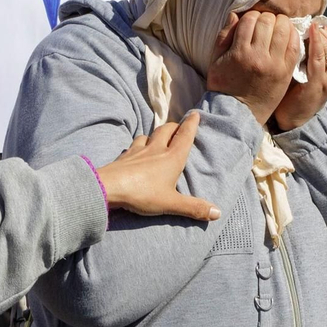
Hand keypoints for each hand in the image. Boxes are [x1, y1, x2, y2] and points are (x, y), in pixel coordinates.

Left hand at [98, 113, 220, 220]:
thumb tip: (218, 213)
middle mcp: (156, 149)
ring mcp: (138, 150)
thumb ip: (193, 208)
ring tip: (157, 139)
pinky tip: (136, 151)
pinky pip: (133, 145)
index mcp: (172, 157)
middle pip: (166, 129)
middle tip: (178, 127)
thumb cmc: (143, 193)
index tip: (196, 113)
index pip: (185, 136)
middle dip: (174, 126)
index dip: (191, 124)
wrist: (108, 187)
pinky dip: (138, 145)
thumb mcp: (171, 203)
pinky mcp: (124, 156)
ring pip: (148, 135)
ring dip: (155, 134)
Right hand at [205, 10, 298, 124]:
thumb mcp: (215, 61)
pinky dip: (293, 35)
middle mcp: (258, 57)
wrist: (238, 113)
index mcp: (239, 52)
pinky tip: (288, 35)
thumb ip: (224, 36)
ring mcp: (274, 65)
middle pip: (268, 21)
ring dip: (281, 23)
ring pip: (284, 30)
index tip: (251, 21)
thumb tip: (235, 14)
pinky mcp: (286, 72)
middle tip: (265, 23)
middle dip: (266, 17)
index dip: (251, 16)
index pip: (250, 20)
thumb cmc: (224, 86)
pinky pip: (295, 46)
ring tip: (278, 26)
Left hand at [273, 19, 326, 131]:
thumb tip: (302, 27)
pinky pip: (320, 58)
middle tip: (310, 18)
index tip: (315, 18)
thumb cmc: (295, 91)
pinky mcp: (317, 84)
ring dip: (319, 32)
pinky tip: (312, 30)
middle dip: (324, 27)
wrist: (293, 119)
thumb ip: (309, 51)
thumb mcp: (307, 68)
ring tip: (308, 22)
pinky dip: (317, 42)